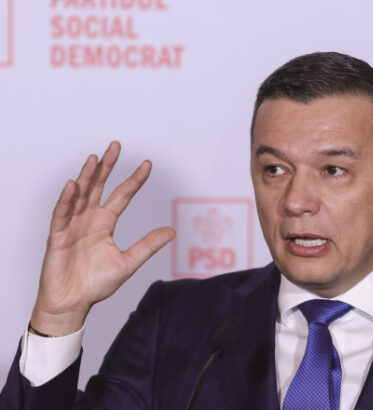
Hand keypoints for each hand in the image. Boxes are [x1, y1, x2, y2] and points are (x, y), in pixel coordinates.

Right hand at [30, 142, 175, 335]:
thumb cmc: (95, 284)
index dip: (134, 180)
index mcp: (105, 223)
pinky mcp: (57, 236)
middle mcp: (89, 219)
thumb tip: (172, 231)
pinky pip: (61, 214)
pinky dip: (67, 200)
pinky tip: (73, 186)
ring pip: (80, 195)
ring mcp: (72, 225)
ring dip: (87, 176)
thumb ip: (148, 245)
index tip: (147, 165)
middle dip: (107, 167)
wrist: (73, 303)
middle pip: (98, 186)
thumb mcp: (128, 262)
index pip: (122, 195)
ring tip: (95, 159)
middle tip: (116, 146)